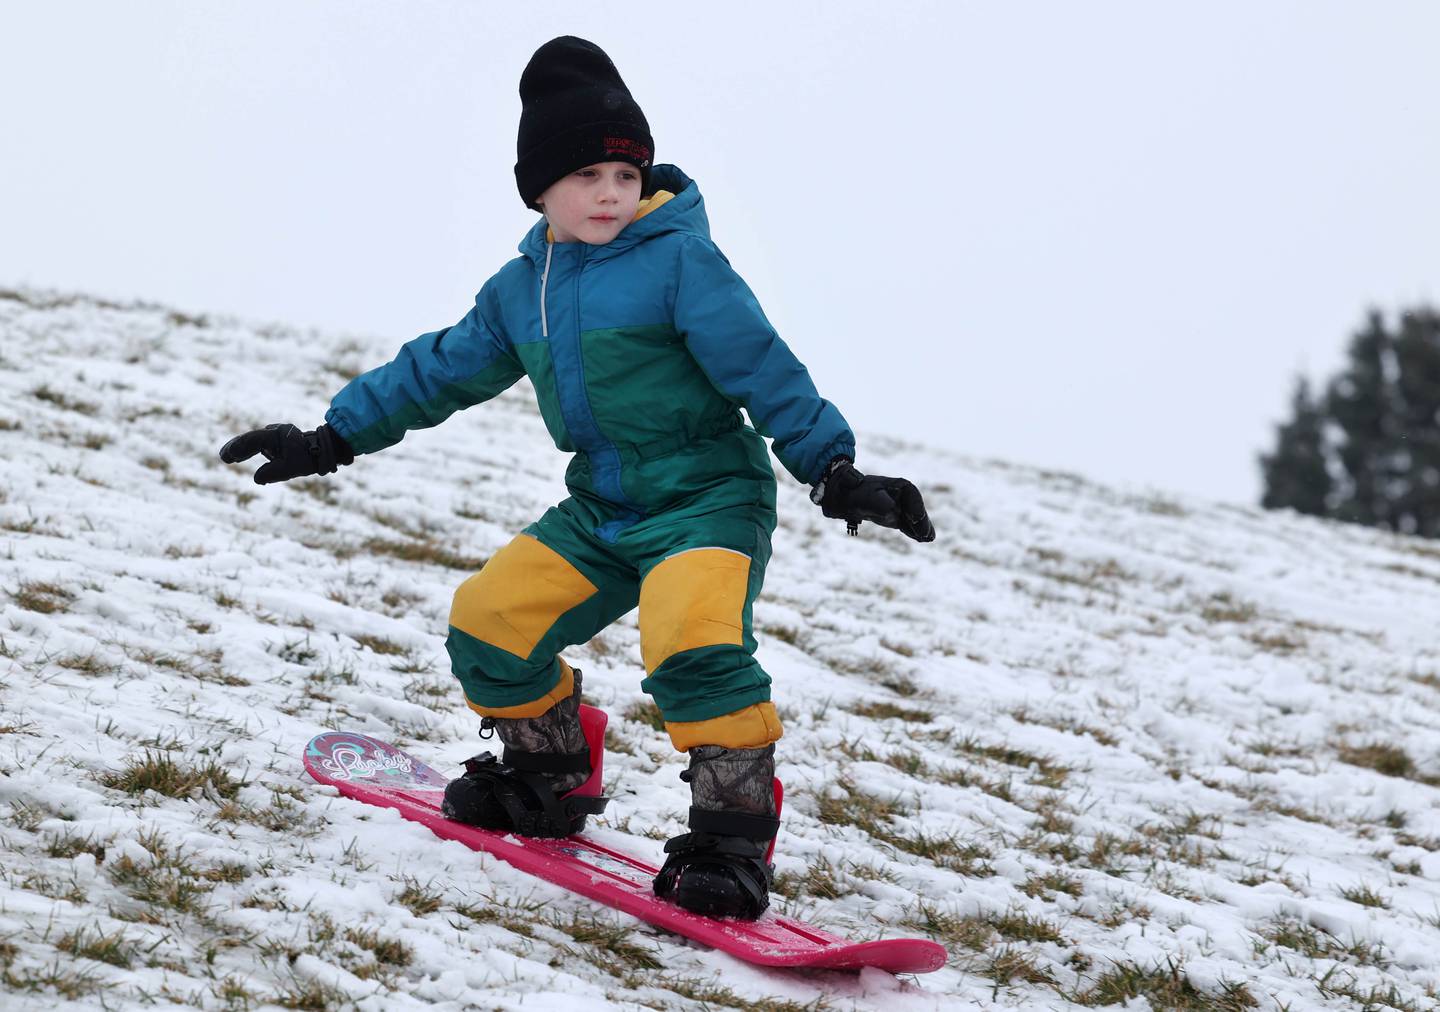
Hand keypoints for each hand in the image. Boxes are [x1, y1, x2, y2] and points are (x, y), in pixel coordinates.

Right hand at [219, 423, 352, 484]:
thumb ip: (272, 474)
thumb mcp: (290, 469)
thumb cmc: (307, 459)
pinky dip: (250, 450)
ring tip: (228, 458)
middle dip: (236, 448)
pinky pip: (260, 444)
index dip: (238, 449)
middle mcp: (273, 432)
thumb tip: (256, 479)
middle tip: (223, 457)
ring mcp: (275, 435)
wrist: (323, 450)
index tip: (227, 456)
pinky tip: (240, 457)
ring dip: (241, 450)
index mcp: (275, 435)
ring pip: (254, 442)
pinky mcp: (277, 440)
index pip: (252, 441)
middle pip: (250, 439)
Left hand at [811, 457, 935, 541]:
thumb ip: (878, 502)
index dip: (916, 506)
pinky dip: (914, 531)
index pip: (912, 494)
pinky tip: (922, 539)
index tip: (916, 518)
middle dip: (922, 521)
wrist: (841, 497)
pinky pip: (907, 524)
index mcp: (897, 485)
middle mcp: (900, 495)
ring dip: (921, 528)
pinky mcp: (893, 517)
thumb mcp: (865, 497)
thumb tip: (890, 510)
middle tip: (926, 534)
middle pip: (916, 507)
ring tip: (928, 538)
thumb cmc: (854, 494)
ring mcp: (898, 506)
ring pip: (913, 518)